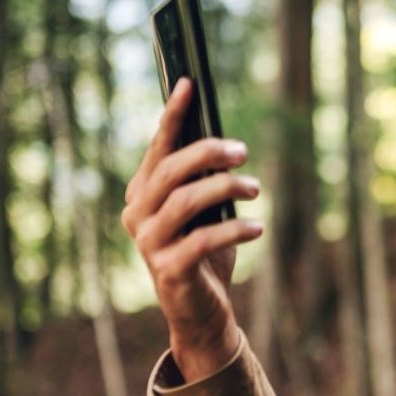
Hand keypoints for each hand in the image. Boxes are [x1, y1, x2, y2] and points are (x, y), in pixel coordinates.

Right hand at [121, 77, 263, 381]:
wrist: (202, 312)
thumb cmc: (206, 252)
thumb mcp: (206, 210)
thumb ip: (204, 179)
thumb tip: (224, 141)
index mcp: (142, 193)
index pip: (157, 147)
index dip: (172, 115)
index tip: (189, 84)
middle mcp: (136, 214)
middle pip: (170, 170)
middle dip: (208, 152)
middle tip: (243, 151)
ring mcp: (148, 243)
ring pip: (185, 202)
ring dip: (226, 188)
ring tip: (256, 188)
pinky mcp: (168, 270)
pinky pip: (202, 240)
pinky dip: (235, 228)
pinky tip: (258, 227)